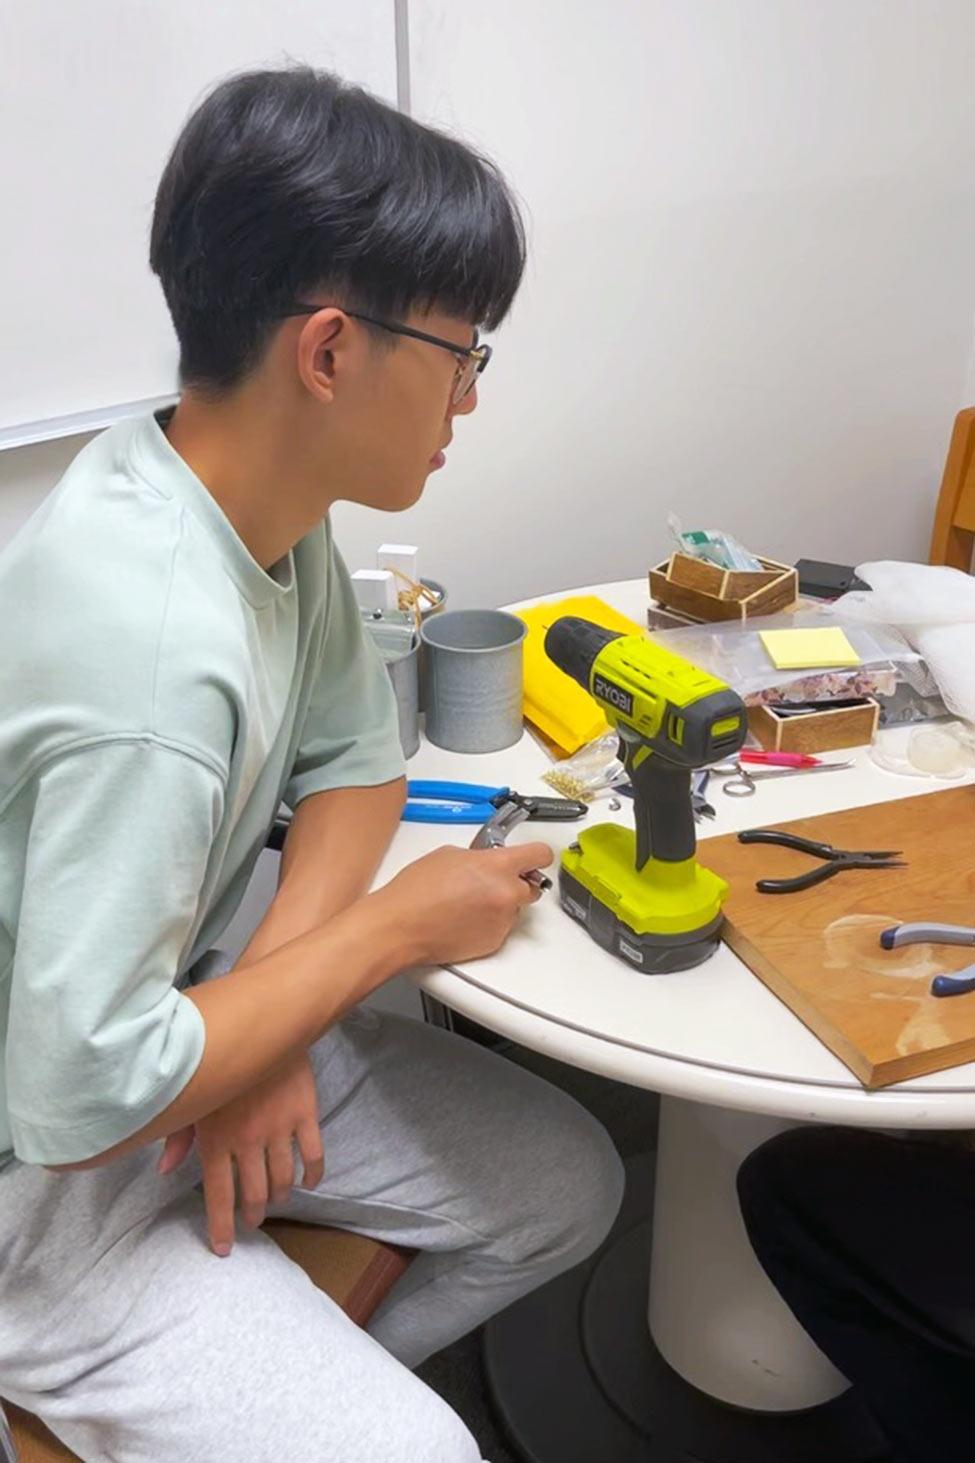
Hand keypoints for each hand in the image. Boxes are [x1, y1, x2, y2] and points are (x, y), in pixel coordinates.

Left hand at [158, 1048, 323, 1255]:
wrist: (259, 1022)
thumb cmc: (216, 1059)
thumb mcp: (192, 1097)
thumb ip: (178, 1137)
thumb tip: (164, 1172)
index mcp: (215, 1140)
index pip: (218, 1196)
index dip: (221, 1227)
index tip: (224, 1248)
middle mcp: (248, 1141)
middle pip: (253, 1193)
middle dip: (252, 1215)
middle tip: (252, 1223)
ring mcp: (279, 1129)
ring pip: (282, 1179)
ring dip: (279, 1197)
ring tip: (275, 1202)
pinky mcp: (304, 1114)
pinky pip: (312, 1153)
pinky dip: (312, 1174)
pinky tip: (308, 1182)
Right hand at [377, 841, 554, 966]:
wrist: (400, 927)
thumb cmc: (415, 892)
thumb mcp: (448, 855)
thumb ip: (479, 857)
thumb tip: (487, 861)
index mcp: (497, 867)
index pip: (540, 855)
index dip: (538, 855)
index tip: (535, 857)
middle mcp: (506, 894)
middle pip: (532, 886)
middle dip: (516, 883)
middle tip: (492, 883)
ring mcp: (502, 921)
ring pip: (514, 909)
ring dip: (500, 905)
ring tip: (468, 904)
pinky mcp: (494, 942)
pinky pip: (501, 928)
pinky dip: (488, 923)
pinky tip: (464, 920)